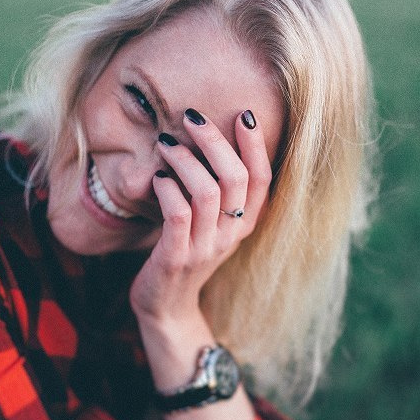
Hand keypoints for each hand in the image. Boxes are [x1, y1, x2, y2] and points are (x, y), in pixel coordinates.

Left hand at [129, 109, 271, 323]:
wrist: (165, 305)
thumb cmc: (185, 250)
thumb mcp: (211, 222)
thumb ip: (217, 189)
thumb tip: (209, 136)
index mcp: (244, 223)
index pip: (262, 179)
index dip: (256, 145)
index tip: (244, 113)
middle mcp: (231, 235)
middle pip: (236, 178)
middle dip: (215, 141)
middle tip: (192, 117)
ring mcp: (205, 248)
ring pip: (206, 193)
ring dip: (184, 160)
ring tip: (166, 144)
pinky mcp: (176, 258)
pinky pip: (178, 216)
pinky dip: (168, 190)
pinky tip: (157, 178)